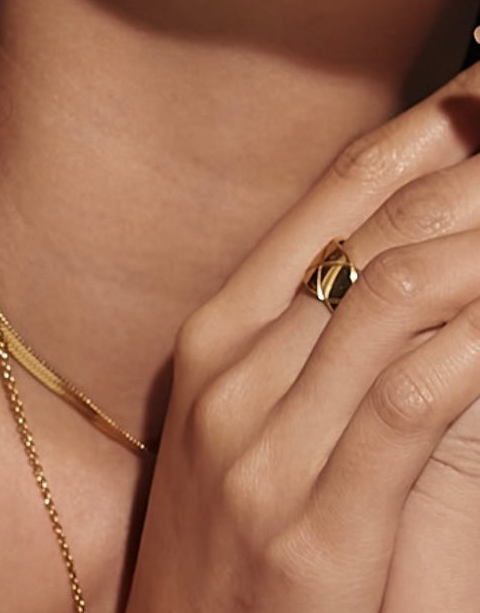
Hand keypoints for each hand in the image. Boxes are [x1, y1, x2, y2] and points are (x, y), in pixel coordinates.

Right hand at [126, 65, 479, 612]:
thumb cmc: (241, 546)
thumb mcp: (264, 424)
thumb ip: (330, 336)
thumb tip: (414, 254)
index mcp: (221, 328)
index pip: (332, 193)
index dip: (422, 129)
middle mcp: (233, 365)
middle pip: (370, 227)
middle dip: (472, 163)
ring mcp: (261, 444)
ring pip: (392, 294)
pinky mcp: (313, 530)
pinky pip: (411, 399)